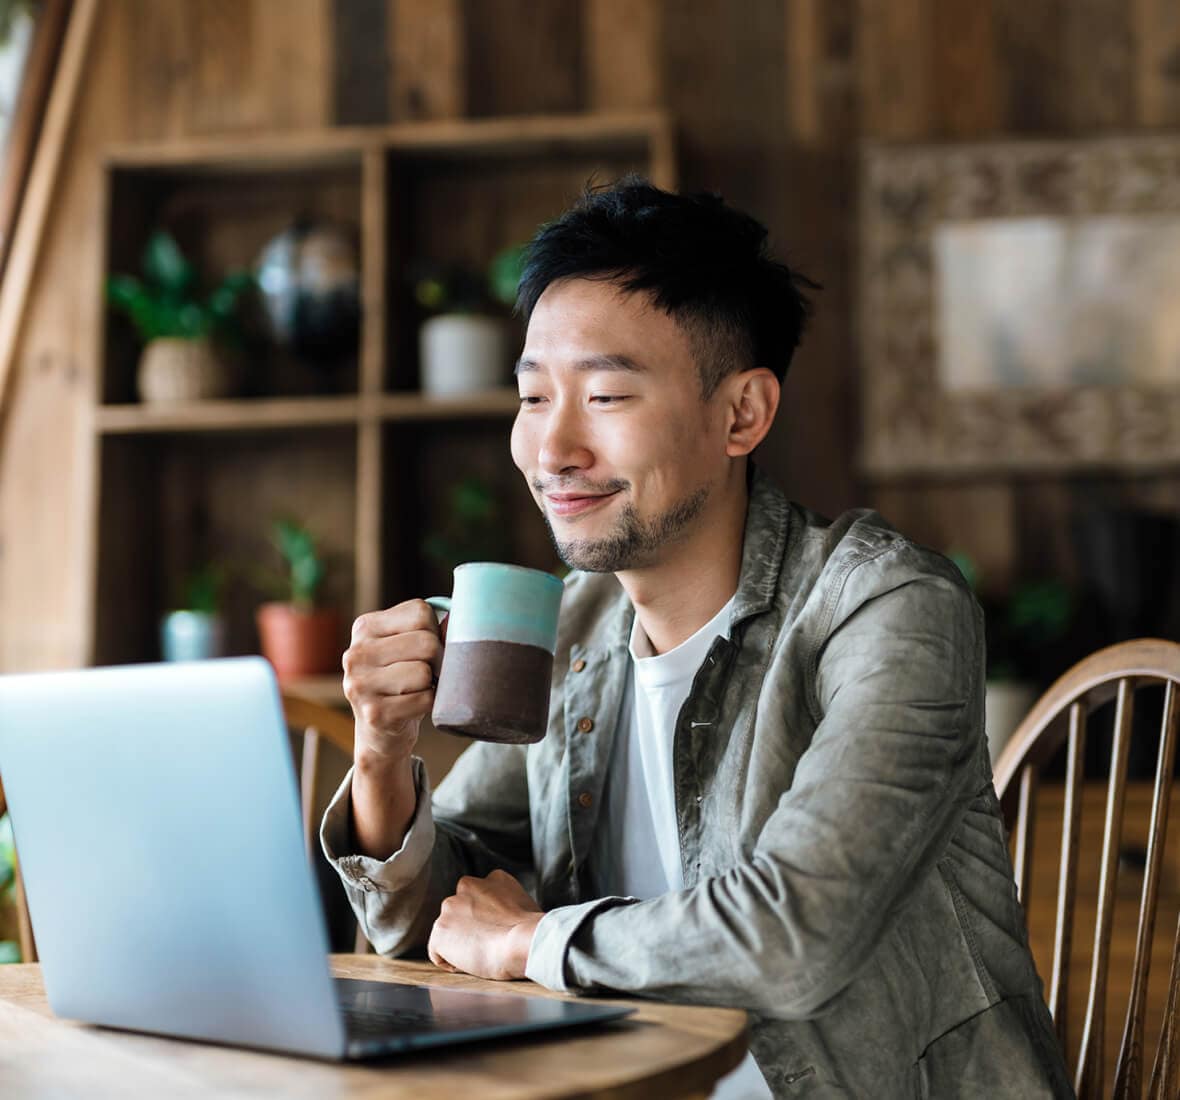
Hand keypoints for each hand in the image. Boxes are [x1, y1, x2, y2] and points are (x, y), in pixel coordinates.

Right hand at [343, 600, 443, 765]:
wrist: (380, 733)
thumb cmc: (401, 680)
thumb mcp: (407, 646)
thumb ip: (430, 629)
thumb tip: (457, 620)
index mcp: (364, 628)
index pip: (420, 612)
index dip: (435, 631)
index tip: (425, 649)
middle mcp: (356, 654)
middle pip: (425, 642)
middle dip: (438, 659)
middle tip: (429, 673)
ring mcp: (360, 685)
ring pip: (424, 672)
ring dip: (431, 683)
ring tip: (417, 689)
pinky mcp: (374, 714)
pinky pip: (425, 699)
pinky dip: (429, 703)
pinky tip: (414, 706)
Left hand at [427, 870, 543, 980]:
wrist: (525, 940)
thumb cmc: (531, 931)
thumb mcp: (524, 904)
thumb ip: (506, 904)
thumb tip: (504, 920)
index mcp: (492, 879)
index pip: (479, 898)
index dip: (486, 919)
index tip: (496, 932)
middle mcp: (467, 886)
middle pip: (460, 912)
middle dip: (469, 928)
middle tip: (488, 945)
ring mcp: (450, 907)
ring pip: (448, 931)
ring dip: (459, 944)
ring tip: (481, 955)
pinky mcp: (440, 930)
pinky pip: (438, 952)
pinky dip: (449, 962)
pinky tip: (469, 963)